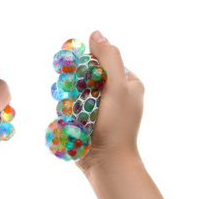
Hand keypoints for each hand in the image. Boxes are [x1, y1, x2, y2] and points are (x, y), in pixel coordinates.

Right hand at [75, 31, 145, 172]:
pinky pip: (70, 108)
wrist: (107, 164)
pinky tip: (73, 123)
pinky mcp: (86, 121)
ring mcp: (100, 109)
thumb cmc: (117, 126)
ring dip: (71, 102)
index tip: (83, 76)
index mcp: (129, 83)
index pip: (104, 61)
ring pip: (74, 92)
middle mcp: (116, 94)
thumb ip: (108, 59)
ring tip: (79, 116)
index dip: (89, 65)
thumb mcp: (117, 87)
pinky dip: (68, 114)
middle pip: (86, 75)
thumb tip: (96, 33)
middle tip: (81, 99)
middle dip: (78, 86)